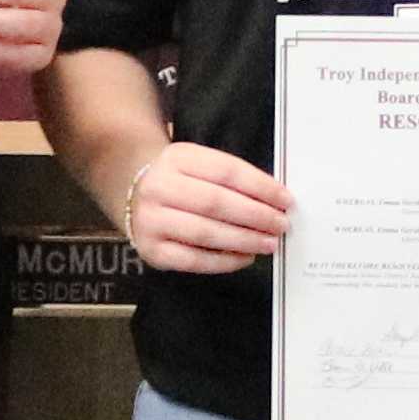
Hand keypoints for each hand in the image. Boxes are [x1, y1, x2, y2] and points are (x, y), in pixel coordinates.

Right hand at [117, 138, 288, 273]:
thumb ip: (232, 178)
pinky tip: (245, 257)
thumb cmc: (180, 180)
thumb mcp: (199, 163)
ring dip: (244, 240)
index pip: (227, 171)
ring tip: (269, 243)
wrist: (132, 191)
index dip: (261, 187)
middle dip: (256, 216)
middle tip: (281, 224)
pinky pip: (194, 260)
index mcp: (178, 158)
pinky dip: (225, 261)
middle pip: (217, 203)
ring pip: (206, 232)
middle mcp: (160, 186)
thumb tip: (275, 200)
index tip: (285, 199)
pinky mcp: (151, 250)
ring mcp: (151, 220)